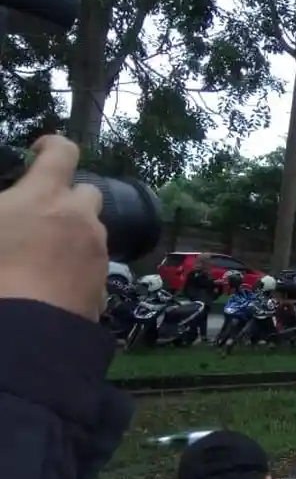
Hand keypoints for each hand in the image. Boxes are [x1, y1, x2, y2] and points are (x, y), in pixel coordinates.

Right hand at [0, 136, 105, 319]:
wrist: (26, 332)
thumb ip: (3, 208)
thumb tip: (9, 212)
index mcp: (45, 196)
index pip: (62, 151)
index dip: (52, 146)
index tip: (39, 151)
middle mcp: (80, 218)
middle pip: (87, 192)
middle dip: (67, 197)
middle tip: (39, 213)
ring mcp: (97, 252)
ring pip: (92, 231)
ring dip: (73, 234)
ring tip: (42, 254)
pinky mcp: (103, 284)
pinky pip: (92, 265)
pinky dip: (77, 267)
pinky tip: (52, 283)